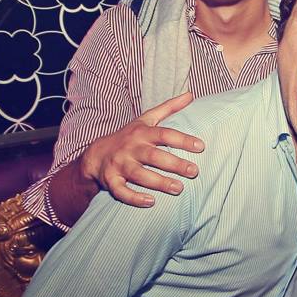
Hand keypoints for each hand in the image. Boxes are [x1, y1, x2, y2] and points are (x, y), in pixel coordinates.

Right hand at [78, 92, 204, 207]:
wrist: (95, 155)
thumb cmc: (128, 137)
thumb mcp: (145, 120)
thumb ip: (168, 108)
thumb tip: (191, 94)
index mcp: (142, 133)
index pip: (164, 134)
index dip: (182, 140)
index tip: (201, 146)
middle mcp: (131, 148)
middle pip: (154, 156)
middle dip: (174, 164)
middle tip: (194, 172)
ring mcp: (120, 164)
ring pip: (139, 174)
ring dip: (159, 182)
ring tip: (178, 189)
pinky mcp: (111, 180)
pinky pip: (121, 191)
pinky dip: (134, 198)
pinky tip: (150, 202)